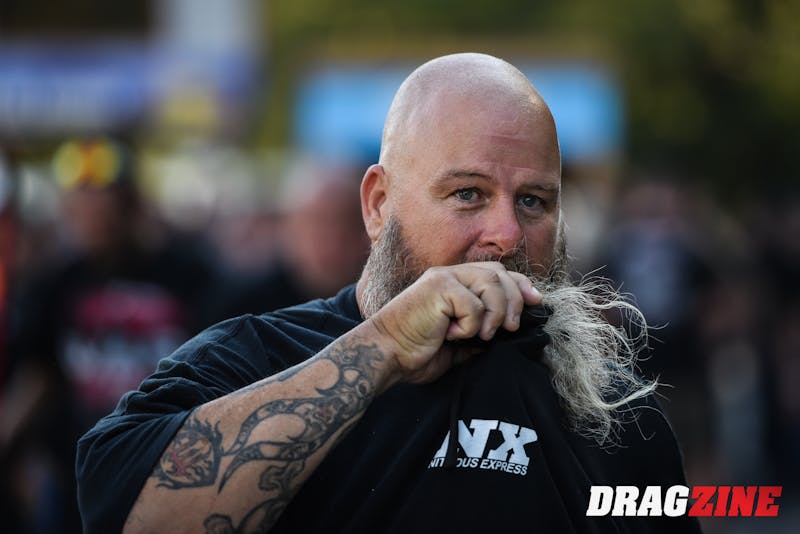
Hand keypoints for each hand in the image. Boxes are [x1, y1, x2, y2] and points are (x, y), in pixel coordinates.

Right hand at [368, 262, 541, 385]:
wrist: (387, 355)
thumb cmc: (414, 353)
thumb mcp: (457, 345)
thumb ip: (480, 334)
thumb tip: (507, 335)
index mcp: (454, 284)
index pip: (497, 273)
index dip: (520, 285)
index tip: (537, 302)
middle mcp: (449, 275)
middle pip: (499, 273)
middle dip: (514, 301)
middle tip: (510, 328)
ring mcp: (443, 278)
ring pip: (491, 284)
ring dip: (495, 314)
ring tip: (481, 336)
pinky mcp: (438, 287)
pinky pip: (474, 303)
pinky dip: (471, 325)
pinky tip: (451, 334)